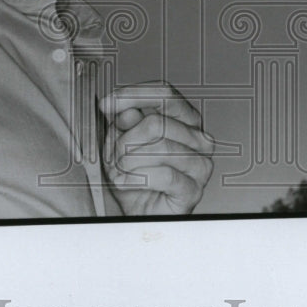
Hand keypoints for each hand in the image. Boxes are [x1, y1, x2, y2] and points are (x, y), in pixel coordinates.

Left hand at [99, 82, 214, 215]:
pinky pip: (163, 175)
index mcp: (186, 120)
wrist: (140, 212)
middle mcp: (199, 139)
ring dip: (128, 161)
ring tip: (119, 171)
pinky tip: (125, 182)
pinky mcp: (193, 190)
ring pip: (159, 147)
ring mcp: (200, 164)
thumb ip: (125, 121)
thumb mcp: (123, 140)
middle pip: (157, 122)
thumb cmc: (136, 174)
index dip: (133, 95)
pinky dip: (136, 178)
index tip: (106, 104)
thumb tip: (126, 110)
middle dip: (126, 139)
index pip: (164, 94)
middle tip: (113, 155)